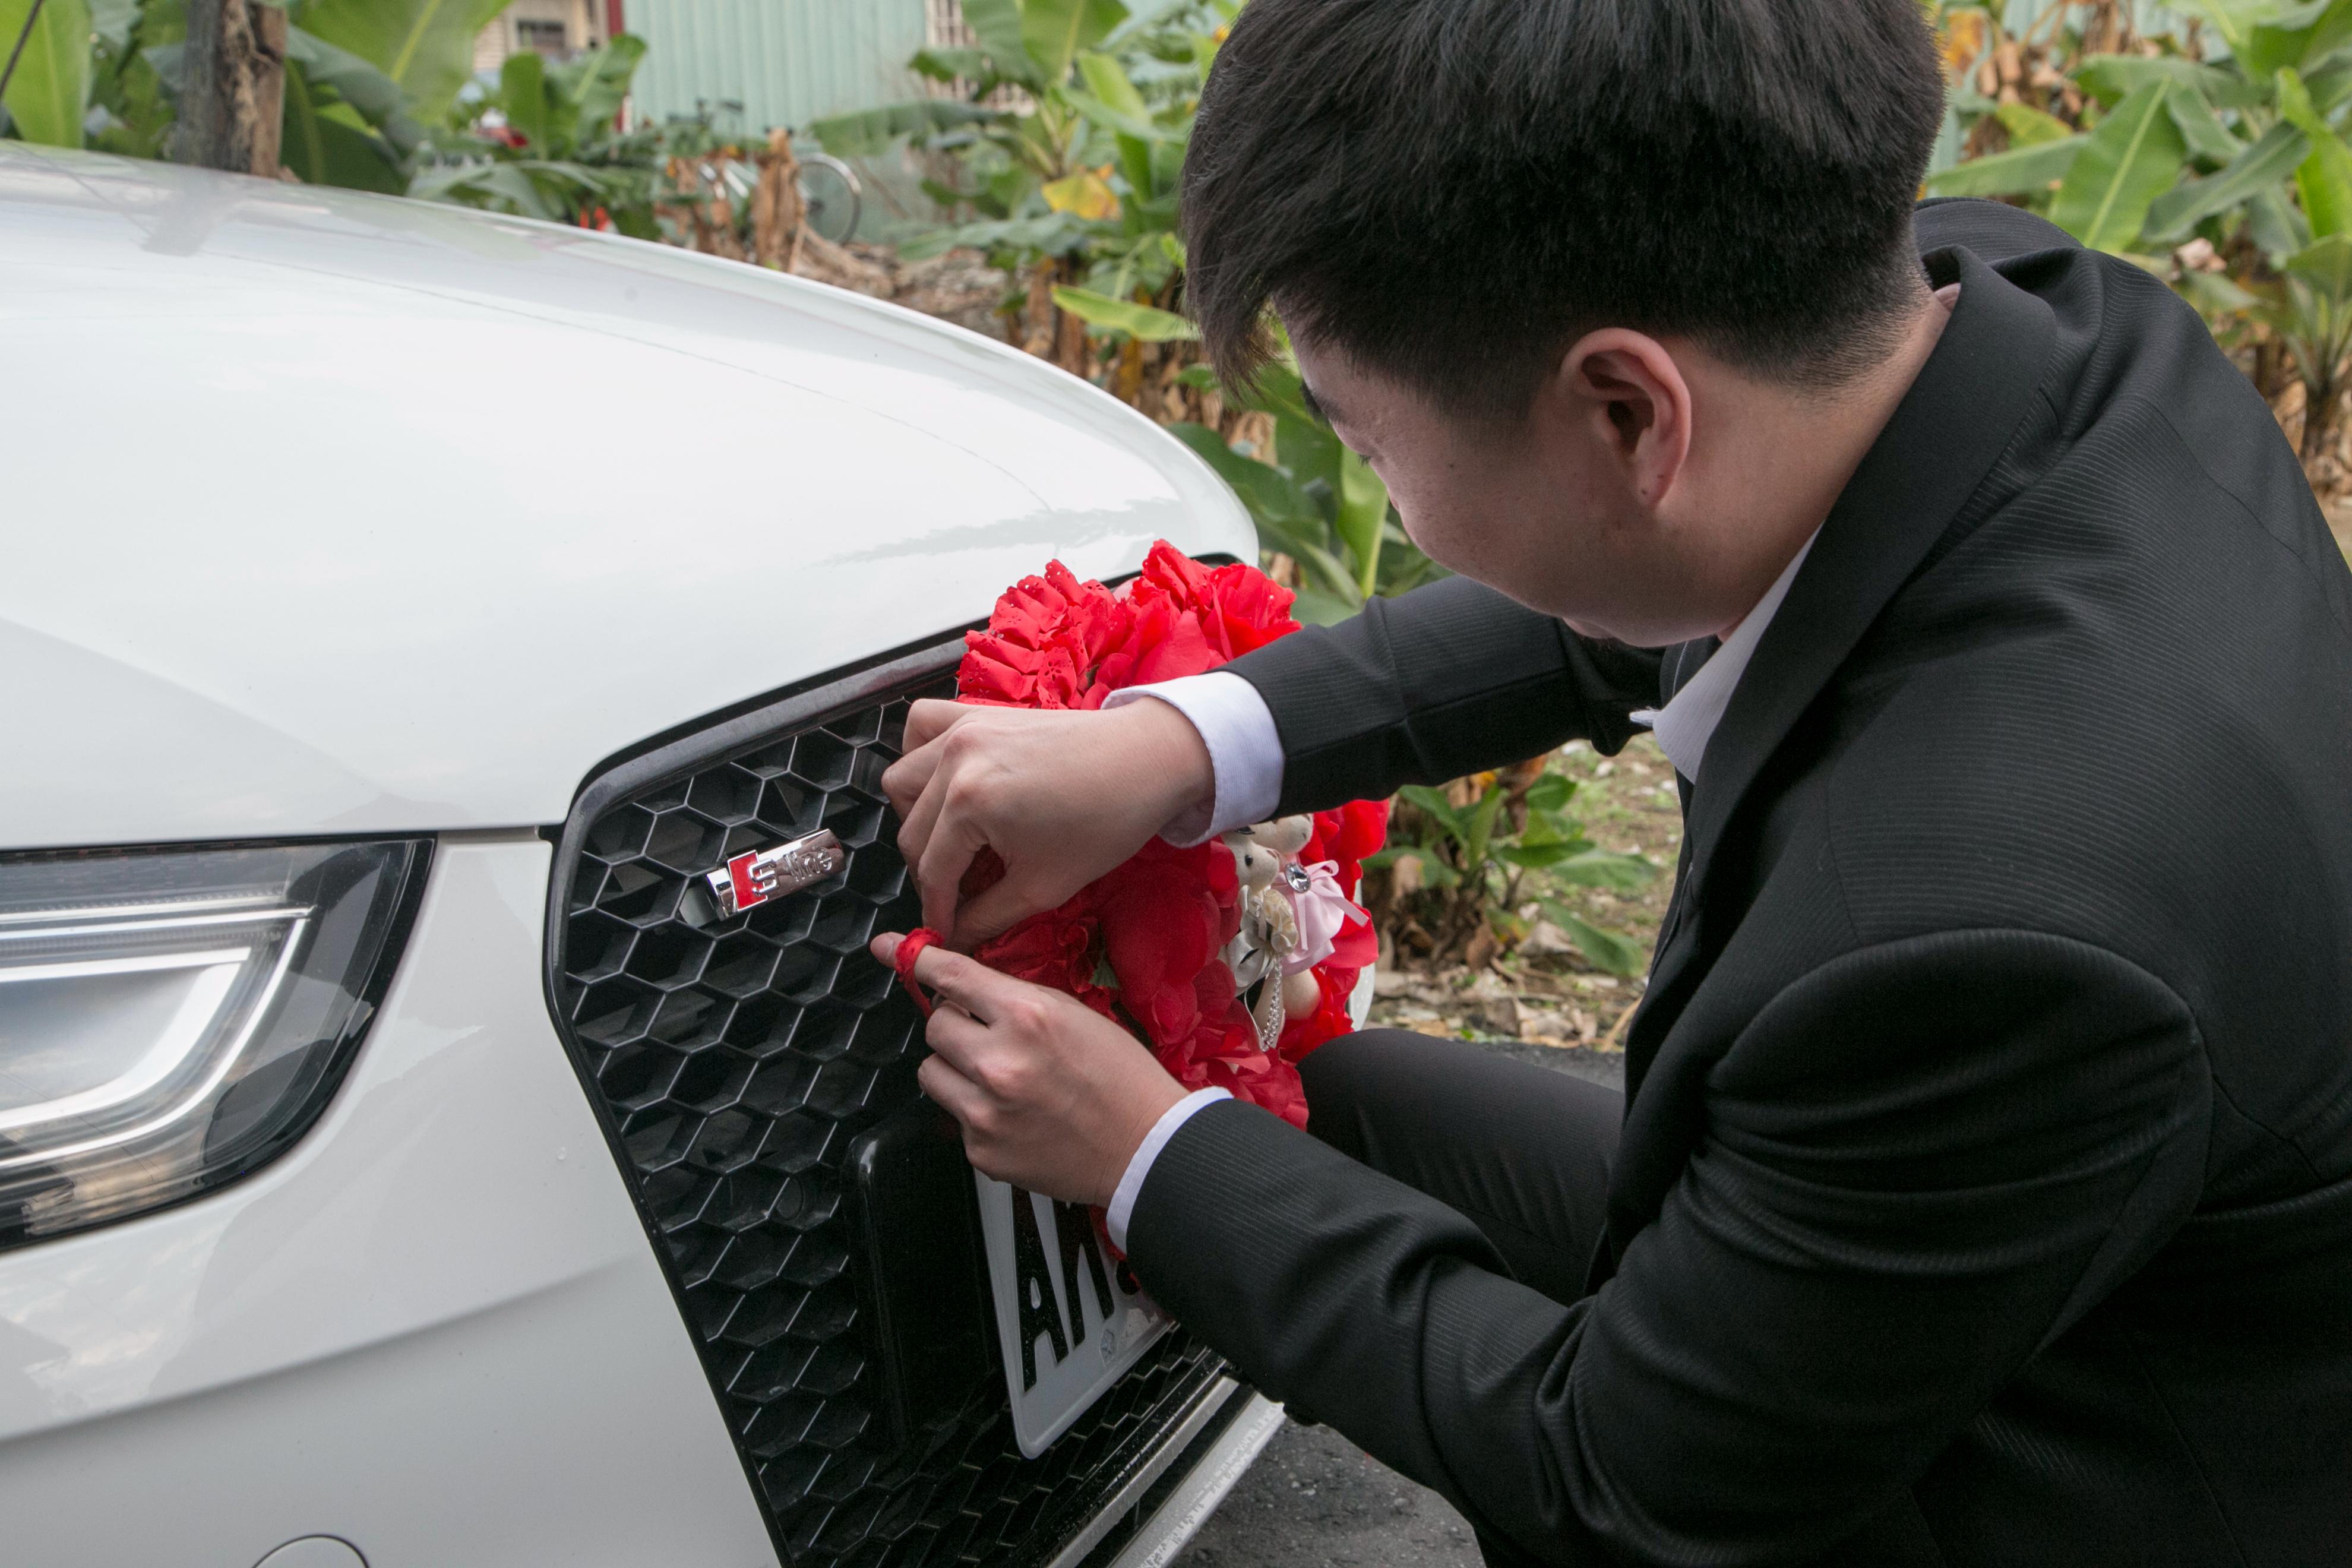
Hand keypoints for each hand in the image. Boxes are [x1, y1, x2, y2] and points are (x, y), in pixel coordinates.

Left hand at [875, 931, 1185, 1205]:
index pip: (951, 976)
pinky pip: (954, 1115)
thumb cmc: (1121, 1078)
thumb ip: (1014, 998)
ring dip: (956, 1068)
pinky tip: (1016, 1114)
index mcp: (1027, 1016)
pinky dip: (975, 1110)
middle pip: (935, 1025)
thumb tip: (962, 988)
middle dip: (956, 1025)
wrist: (1147, 1147)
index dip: (915, 958)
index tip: (890, 949)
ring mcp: (985, 1111)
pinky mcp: (981, 1150)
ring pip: (931, 1071)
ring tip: (1001, 1079)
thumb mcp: (1074, 1014)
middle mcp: (999, 1062)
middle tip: (990, 1037)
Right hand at [883, 697, 1212, 946]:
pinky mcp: (976, 712)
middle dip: (931, 872)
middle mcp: (955, 758)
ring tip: (955, 840)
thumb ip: (988, 915)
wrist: (1148, 759)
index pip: (932, 872)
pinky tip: (946, 782)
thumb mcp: (1044, 884)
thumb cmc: (1108, 819)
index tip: (945, 932)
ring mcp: (962, 728)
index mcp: (969, 801)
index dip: (938, 912)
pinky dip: (920, 755)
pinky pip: (920, 726)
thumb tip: (958, 937)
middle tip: (961, 895)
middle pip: (912, 831)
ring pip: (903, 780)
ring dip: (917, 817)